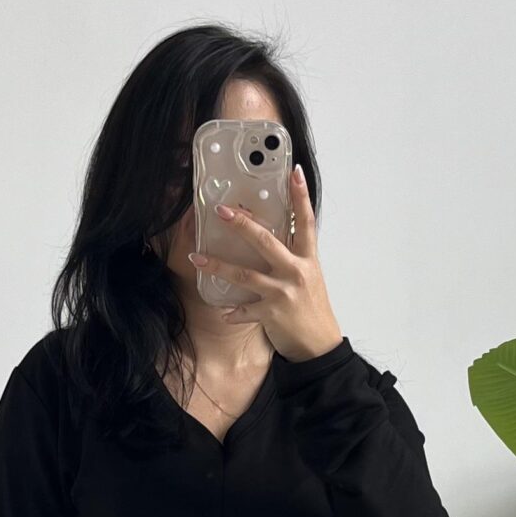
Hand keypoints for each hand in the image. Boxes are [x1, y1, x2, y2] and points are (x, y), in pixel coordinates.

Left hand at [188, 164, 342, 362]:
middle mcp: (296, 272)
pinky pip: (244, 310)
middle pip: (266, 241)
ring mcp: (283, 293)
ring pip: (245, 275)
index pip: (305, 221)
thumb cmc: (311, 307)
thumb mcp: (308, 276)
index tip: (293, 172)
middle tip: (220, 210)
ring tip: (196, 259)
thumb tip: (267, 237)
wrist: (319, 344)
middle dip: (242, 225)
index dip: (300, 196)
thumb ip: (291, 256)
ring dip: (218, 267)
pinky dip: (232, 312)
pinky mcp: (272, 314)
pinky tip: (223, 311)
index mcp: (307, 259)